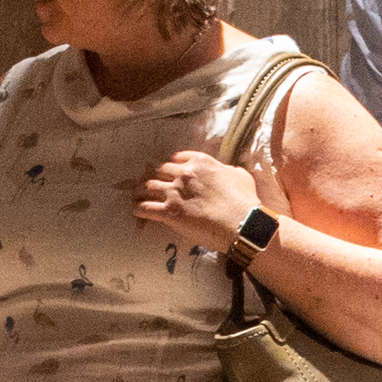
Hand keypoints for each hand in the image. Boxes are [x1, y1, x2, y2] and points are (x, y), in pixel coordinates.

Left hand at [136, 149, 261, 247]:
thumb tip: (227, 171)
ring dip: (145, 191)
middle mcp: (184, 174)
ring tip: (140, 195)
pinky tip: (137, 211)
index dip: (174, 164)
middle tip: (158, 184)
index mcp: (201, 162)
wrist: (241, 223)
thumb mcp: (240, 176)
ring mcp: (175, 192)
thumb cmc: (245, 201)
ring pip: (150, 186)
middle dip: (160, 177)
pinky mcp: (169, 211)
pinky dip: (140, 209)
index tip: (172, 169)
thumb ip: (228, 170)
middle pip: (162, 170)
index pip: (179, 157)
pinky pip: (146, 208)